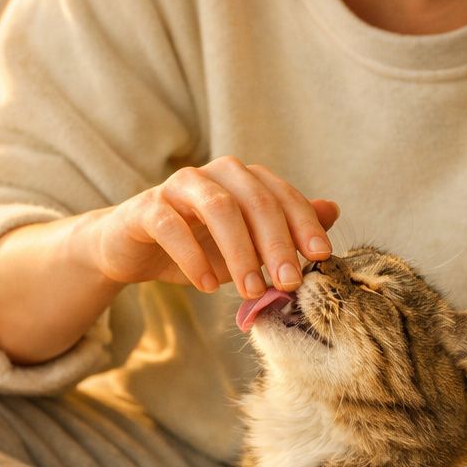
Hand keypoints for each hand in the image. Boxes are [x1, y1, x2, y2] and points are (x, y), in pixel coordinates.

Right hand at [87, 155, 339, 298]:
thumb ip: (285, 229)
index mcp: (245, 180)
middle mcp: (217, 174)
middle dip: (277, 244)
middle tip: (289, 284)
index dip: (305, 225)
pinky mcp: (146, 207)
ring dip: (240, 252)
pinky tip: (207, 286)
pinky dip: (193, 257)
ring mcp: (180, 186)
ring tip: (250, 291)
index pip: (283, 196)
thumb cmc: (197, 246)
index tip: (321, 258)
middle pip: (256, 201)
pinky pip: (172, 226)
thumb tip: (333, 211)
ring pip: (218, 208)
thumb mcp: (246, 245)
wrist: (133, 249)